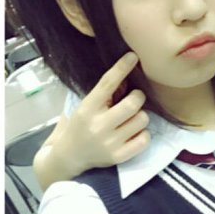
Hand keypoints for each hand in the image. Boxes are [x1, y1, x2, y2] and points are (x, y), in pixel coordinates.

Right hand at [57, 52, 149, 169]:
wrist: (69, 156)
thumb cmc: (81, 126)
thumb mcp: (86, 106)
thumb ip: (105, 94)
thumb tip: (128, 75)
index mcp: (87, 108)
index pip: (107, 83)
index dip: (122, 68)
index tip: (133, 56)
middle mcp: (98, 126)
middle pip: (133, 103)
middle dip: (138, 97)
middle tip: (134, 98)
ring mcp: (110, 143)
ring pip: (142, 119)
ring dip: (140, 116)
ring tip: (130, 119)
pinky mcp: (119, 156)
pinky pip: (145, 139)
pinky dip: (143, 134)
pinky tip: (133, 133)